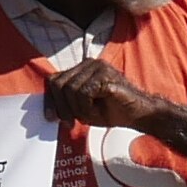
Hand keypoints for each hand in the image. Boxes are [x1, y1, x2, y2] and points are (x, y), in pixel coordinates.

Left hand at [41, 60, 162, 137]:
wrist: (138, 114)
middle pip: (59, 84)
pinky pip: (84, 93)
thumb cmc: (112, 111)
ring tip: (90, 114)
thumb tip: (48, 112)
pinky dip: (87, 107)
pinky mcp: (105, 75)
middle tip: (70, 122)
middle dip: (61, 107)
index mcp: (81, 68)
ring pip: (70, 89)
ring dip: (78, 109)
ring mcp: (98, 67)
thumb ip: (66, 104)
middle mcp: (89, 63)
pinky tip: (97, 111)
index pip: (55, 80)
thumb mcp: (82, 108)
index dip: (50, 100)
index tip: (50, 118)